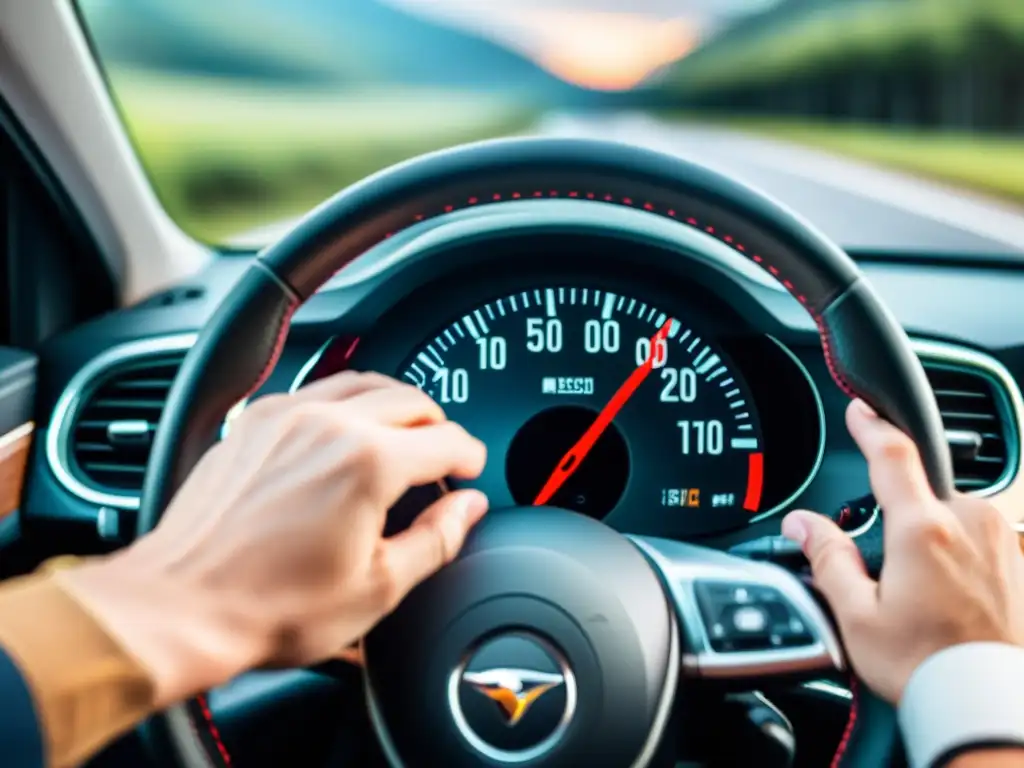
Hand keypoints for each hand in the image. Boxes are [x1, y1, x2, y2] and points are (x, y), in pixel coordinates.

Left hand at [57, 372, 487, 706]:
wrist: (183, 605)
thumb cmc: (270, 605)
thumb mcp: (377, 588)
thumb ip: (436, 540)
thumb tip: (468, 509)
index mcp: (368, 462)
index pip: (446, 440)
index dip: (470, 456)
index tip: (471, 469)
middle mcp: (328, 425)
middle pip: (408, 400)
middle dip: (437, 423)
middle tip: (444, 451)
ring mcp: (285, 417)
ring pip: (361, 382)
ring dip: (393, 402)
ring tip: (402, 430)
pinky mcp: (252, 423)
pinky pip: (313, 390)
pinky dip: (342, 401)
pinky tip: (342, 428)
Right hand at [782, 399, 1023, 702]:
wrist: (991, 706)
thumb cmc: (926, 667)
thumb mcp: (856, 615)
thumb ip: (827, 556)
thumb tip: (802, 523)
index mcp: (923, 529)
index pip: (893, 455)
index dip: (872, 426)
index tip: (861, 410)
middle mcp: (972, 524)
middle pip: (924, 496)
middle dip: (904, 521)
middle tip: (891, 576)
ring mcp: (1005, 543)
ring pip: (957, 522)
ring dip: (937, 543)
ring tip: (929, 603)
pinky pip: (986, 546)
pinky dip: (967, 565)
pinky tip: (957, 609)